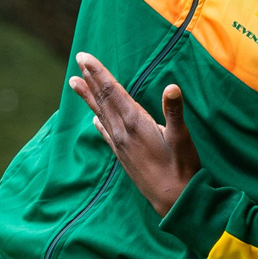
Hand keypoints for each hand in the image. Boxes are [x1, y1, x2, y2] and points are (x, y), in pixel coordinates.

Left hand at [67, 53, 200, 216]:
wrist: (174, 201)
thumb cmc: (182, 168)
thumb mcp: (182, 138)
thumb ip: (175, 112)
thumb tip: (172, 87)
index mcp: (135, 123)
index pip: (112, 91)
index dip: (99, 73)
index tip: (85, 57)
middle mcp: (122, 132)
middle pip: (103, 99)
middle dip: (90, 78)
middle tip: (78, 59)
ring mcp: (120, 145)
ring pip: (101, 114)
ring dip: (89, 97)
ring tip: (74, 82)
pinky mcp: (123, 156)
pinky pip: (106, 133)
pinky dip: (98, 122)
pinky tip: (93, 119)